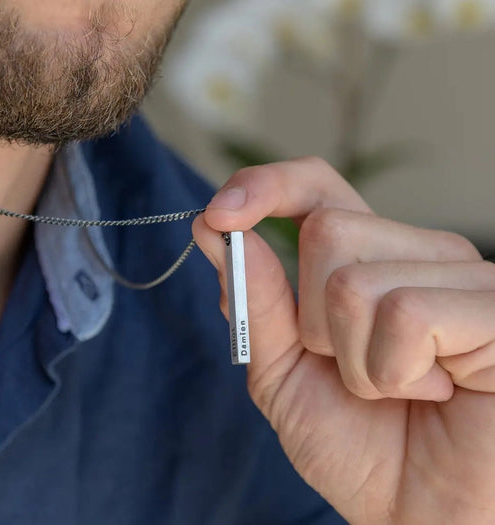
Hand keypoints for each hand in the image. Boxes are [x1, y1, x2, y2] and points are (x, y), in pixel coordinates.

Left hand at [192, 157, 494, 523]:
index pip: (316, 187)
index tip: (220, 213)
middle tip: (353, 368)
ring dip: (355, 359)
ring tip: (395, 386)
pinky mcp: (491, 306)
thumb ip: (254, 299)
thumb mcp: (282, 370)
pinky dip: (395, 372)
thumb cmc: (354, 442)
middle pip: (326, 231)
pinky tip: (435, 389)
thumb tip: (212, 228)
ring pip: (355, 282)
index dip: (266, 187)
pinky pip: (405, 315)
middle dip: (314, 321)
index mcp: (365, 258)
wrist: (416, 513)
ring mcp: (459, 273)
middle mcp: (414, 251)